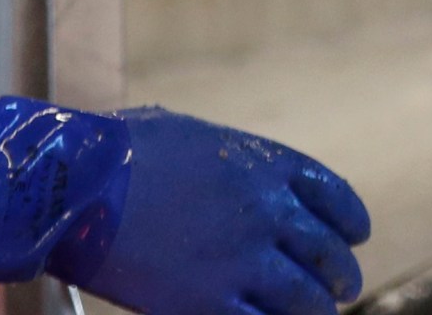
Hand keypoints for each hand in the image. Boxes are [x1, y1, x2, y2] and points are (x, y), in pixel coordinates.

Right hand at [66, 108, 369, 314]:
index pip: (334, 197)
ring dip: (315, 312)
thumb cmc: (117, 150)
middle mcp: (265, 212)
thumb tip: (226, 172)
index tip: (357, 237)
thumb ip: (221, 159)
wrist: (74, 183)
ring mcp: (241, 261)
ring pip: (305, 300)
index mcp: (263, 164)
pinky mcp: (208, 303)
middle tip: (339, 288)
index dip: (351, 222)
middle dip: (340, 276)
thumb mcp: (185, 134)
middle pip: (328, 254)